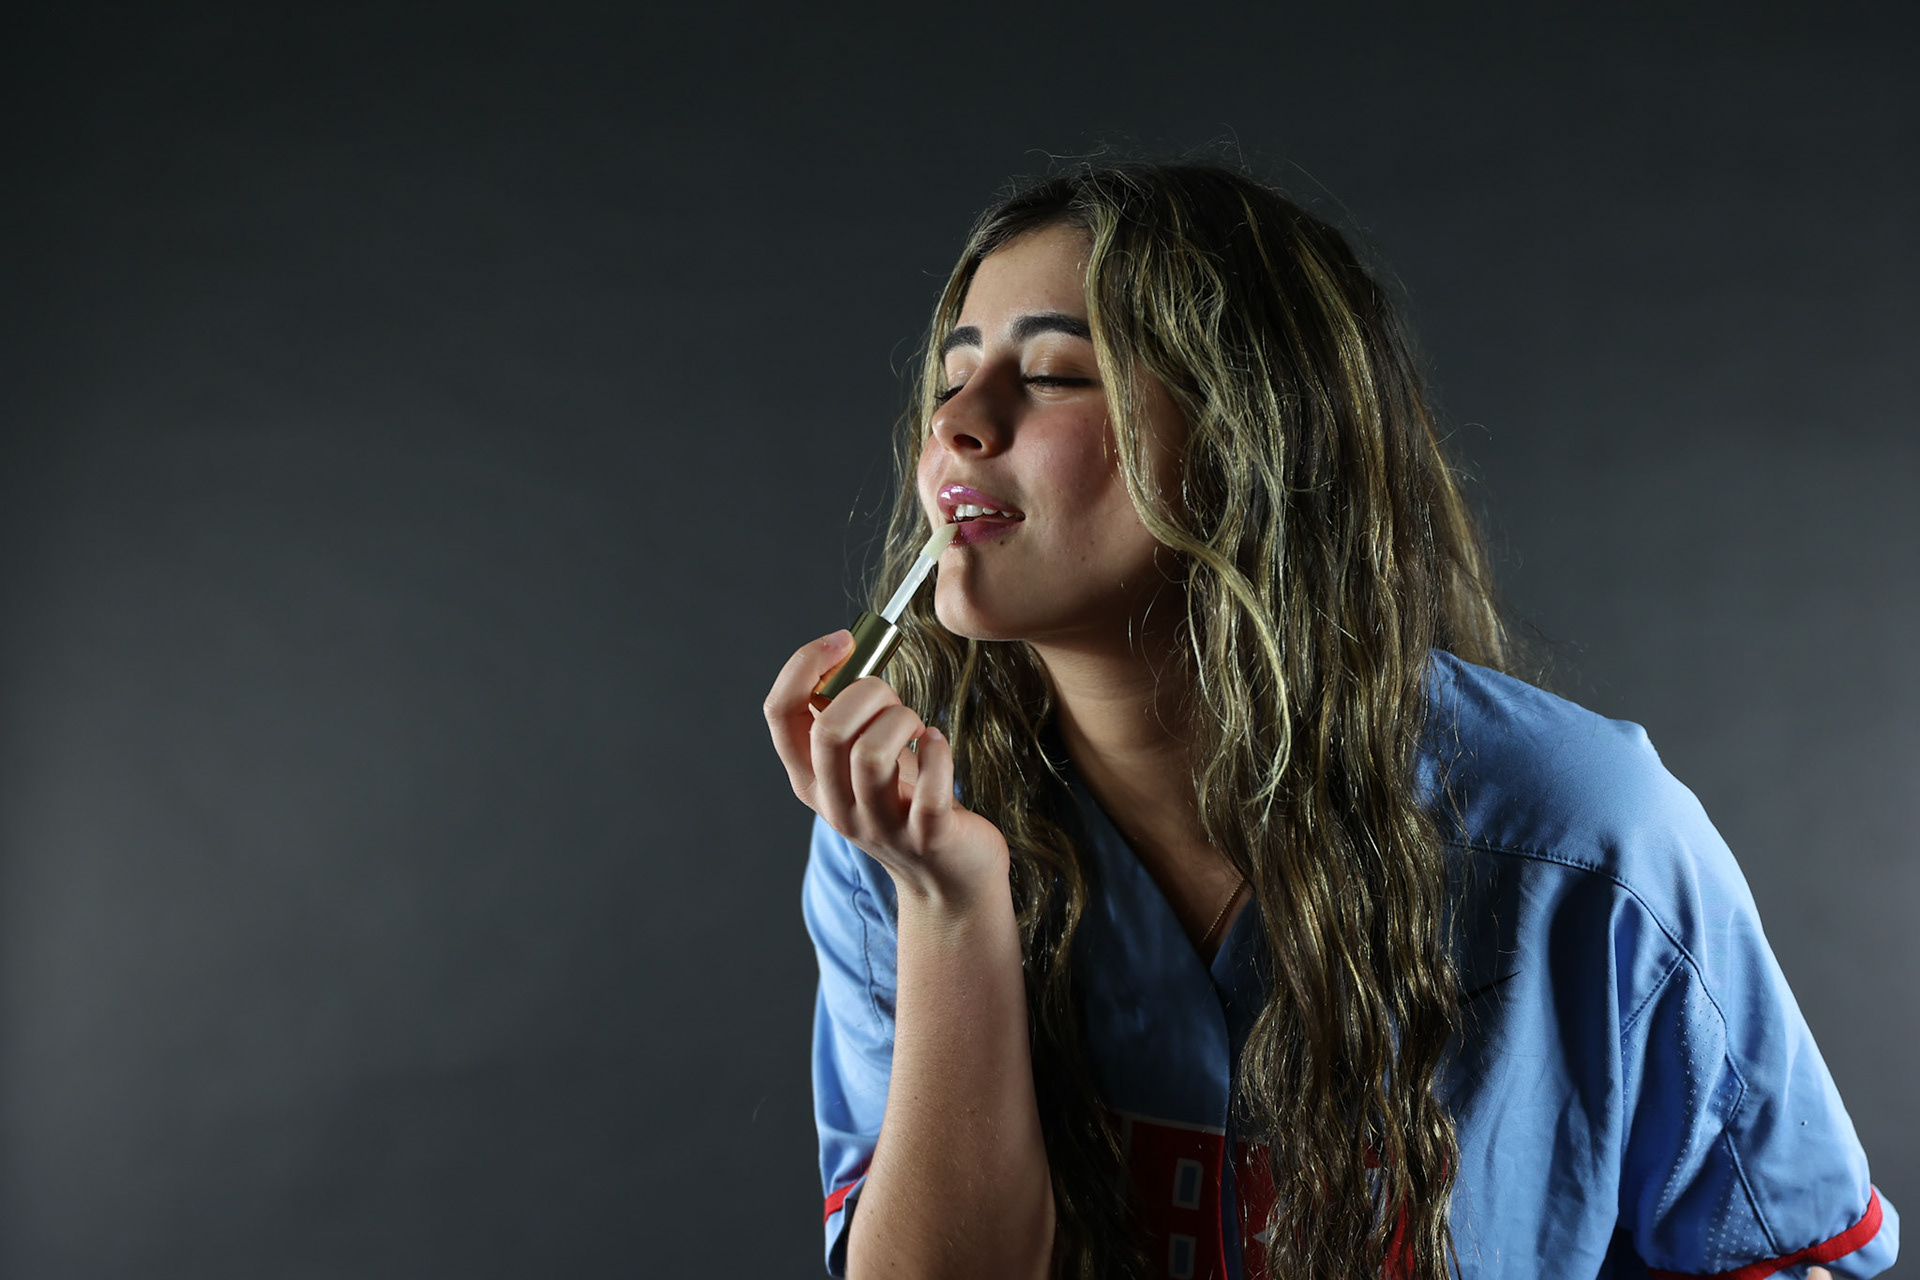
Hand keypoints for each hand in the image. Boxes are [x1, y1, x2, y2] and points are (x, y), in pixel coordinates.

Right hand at [765, 631, 1009, 904]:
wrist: (950, 877)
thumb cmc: (907, 800)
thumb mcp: (861, 759)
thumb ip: (844, 717)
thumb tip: (839, 655)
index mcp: (810, 778)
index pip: (779, 712)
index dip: (805, 664)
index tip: (844, 640)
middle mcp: (834, 805)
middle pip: (828, 731)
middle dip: (868, 692)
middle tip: (894, 701)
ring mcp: (878, 827)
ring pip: (872, 756)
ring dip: (902, 720)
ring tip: (918, 727)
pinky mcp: (926, 838)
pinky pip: (928, 791)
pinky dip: (939, 753)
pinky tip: (939, 743)